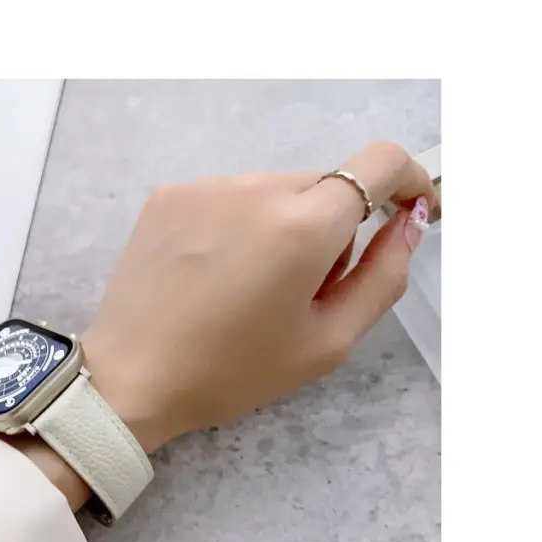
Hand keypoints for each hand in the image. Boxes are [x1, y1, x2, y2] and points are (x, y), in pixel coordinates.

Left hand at [82, 141, 437, 452]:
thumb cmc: (231, 373)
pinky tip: (212, 276)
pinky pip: (229, 197)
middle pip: (324, 187)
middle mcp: (256, 187)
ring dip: (283, 228)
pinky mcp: (169, 194)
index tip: (412, 211)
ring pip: (274, 192)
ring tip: (248, 290)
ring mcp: (206, 186)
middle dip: (333, 230)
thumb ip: (382, 276)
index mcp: (302, 225)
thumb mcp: (326, 342)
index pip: (380, 162)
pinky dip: (238, 226)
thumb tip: (410, 220)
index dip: (410, 180)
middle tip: (304, 293)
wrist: (129, 379)